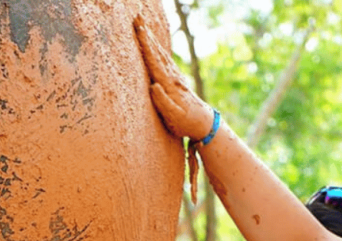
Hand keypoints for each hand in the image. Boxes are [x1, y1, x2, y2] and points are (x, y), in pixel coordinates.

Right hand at [133, 14, 214, 140]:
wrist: (203, 123)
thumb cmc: (186, 123)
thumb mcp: (174, 118)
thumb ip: (163, 102)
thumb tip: (153, 86)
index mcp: (169, 85)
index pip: (154, 61)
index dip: (146, 45)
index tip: (139, 29)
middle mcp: (172, 77)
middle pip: (157, 52)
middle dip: (146, 35)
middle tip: (137, 17)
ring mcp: (174, 77)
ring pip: (160, 53)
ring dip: (151, 38)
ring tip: (142, 24)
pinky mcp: (175, 79)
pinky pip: (163, 59)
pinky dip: (156, 49)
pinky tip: (153, 43)